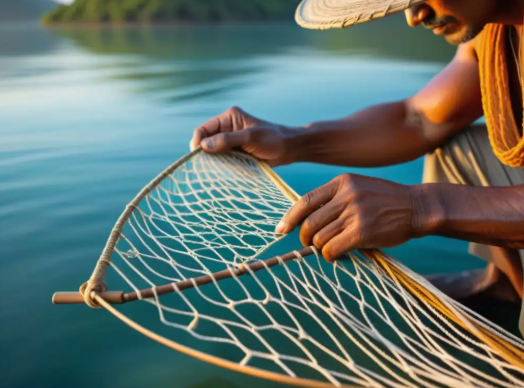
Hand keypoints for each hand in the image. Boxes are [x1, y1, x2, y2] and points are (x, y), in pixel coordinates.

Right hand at [190, 106, 292, 166]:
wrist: (288, 149)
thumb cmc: (272, 139)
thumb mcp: (250, 137)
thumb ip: (227, 140)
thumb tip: (204, 146)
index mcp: (228, 118)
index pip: (203, 129)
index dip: (197, 142)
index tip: (199, 156)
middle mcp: (226, 128)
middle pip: (205, 141)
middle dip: (204, 153)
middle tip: (207, 165)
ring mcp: (230, 142)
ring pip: (212, 152)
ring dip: (213, 161)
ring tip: (218, 168)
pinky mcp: (235, 152)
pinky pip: (221, 159)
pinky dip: (221, 165)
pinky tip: (225, 170)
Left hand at [275, 174, 433, 261]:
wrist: (417, 207)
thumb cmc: (386, 201)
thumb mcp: (359, 188)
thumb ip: (336, 199)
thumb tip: (307, 220)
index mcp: (342, 182)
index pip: (305, 201)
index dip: (289, 218)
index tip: (280, 230)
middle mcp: (346, 196)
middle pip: (309, 222)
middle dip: (304, 238)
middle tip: (309, 244)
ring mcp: (354, 213)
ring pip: (319, 237)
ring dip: (320, 248)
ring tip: (330, 249)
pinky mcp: (362, 232)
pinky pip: (332, 248)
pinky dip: (330, 256)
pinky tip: (336, 256)